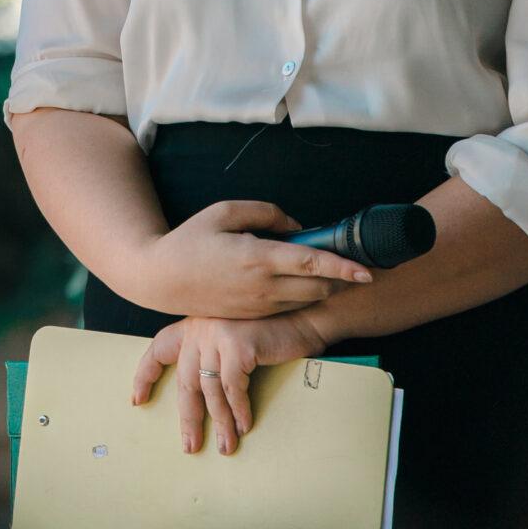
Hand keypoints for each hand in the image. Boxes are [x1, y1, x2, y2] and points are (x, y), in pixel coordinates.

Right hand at [127, 200, 372, 318]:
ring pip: (307, 301)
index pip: (312, 263)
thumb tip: (297, 226)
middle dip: (340, 278)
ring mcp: (259, 306)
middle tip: (350, 264)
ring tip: (324, 272)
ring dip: (322, 288)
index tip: (367, 270)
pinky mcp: (253, 316)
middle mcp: (263, 286)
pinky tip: (296, 283)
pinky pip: (289, 307)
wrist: (160, 279)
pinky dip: (301, 296)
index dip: (344, 266)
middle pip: (319, 288)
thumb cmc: (190, 240)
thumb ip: (265, 212)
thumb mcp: (223, 212)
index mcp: (258, 257)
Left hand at [130, 314, 325, 454]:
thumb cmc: (271, 335)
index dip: (145, 375)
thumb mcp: (232, 342)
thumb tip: (203, 403)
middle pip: (185, 381)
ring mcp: (216, 335)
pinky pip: (232, 387)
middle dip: (189, 418)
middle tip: (191, 446)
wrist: (305, 317)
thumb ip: (213, 359)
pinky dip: (239, 410)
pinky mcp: (235, 344)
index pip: (158, 350)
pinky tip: (245, 427)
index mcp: (192, 327)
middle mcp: (198, 329)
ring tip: (227, 446)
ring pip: (210, 389)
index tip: (136, 400)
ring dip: (220, 422)